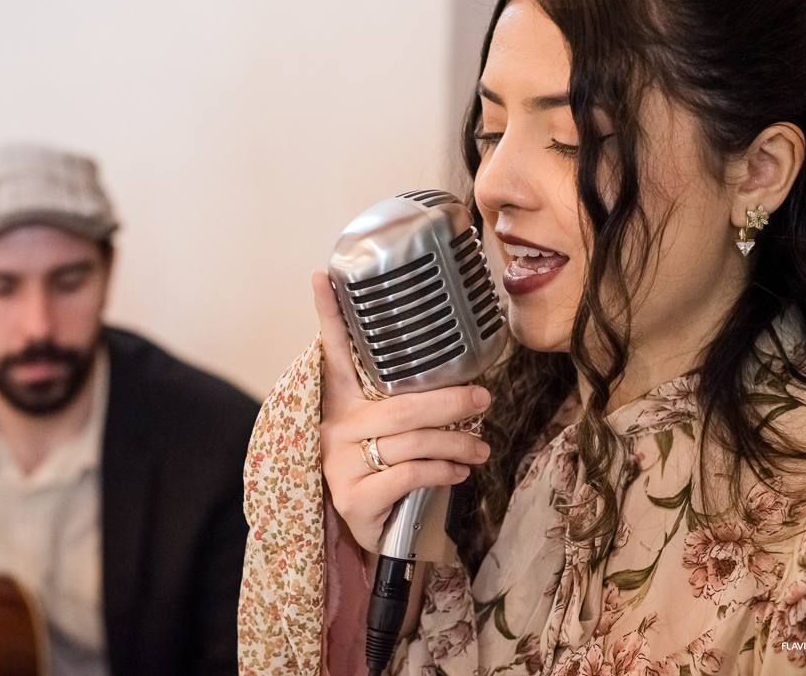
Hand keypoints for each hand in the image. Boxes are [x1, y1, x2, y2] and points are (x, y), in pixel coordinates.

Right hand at [313, 271, 491, 551]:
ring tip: (481, 446)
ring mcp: (340, 463)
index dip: (327, 313)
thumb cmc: (383, 468)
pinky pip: (411, 474)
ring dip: (457, 444)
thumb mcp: (384, 430)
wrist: (373, 530)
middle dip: (450, 403)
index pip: (333, 351)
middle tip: (484, 398)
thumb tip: (460, 374)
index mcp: (340, 401)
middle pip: (401, 406)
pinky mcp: (355, 498)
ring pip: (413, 442)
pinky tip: (459, 472)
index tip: (322, 276)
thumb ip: (403, 400)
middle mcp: (335, 427)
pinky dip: (443, 472)